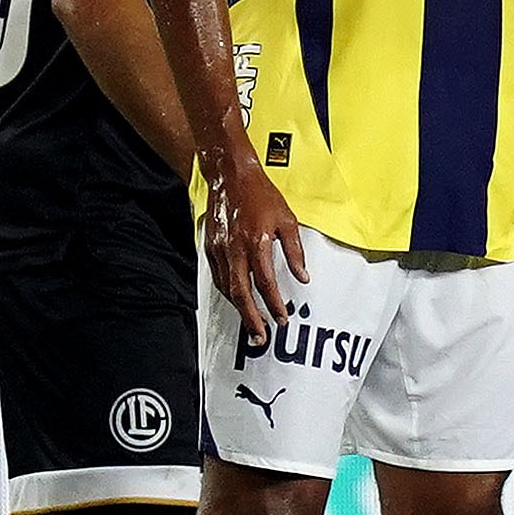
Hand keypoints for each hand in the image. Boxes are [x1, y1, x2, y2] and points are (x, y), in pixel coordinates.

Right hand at [198, 144, 300, 344]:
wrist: (231, 176)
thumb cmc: (263, 196)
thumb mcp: (288, 220)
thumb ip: (296, 251)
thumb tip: (303, 277)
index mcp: (257, 242)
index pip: (265, 283)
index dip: (273, 304)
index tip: (282, 319)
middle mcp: (234, 250)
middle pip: (240, 293)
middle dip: (251, 318)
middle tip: (262, 338)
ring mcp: (219, 250)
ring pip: (226, 288)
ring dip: (239, 309)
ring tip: (253, 325)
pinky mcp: (209, 247)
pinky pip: (219, 277)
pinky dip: (229, 292)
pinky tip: (239, 300)